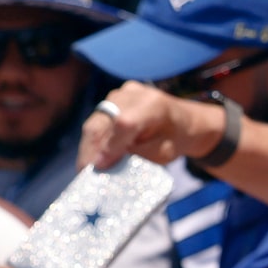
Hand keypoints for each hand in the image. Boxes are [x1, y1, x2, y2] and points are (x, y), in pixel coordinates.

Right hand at [82, 82, 222, 170]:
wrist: (183, 119)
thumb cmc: (176, 139)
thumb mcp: (163, 153)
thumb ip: (138, 156)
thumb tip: (107, 166)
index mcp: (153, 104)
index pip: (124, 123)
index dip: (109, 146)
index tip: (100, 167)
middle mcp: (133, 93)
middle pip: (103, 121)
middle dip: (91, 151)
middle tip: (84, 174)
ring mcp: (121, 93)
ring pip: (95, 121)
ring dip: (88, 147)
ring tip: (85, 169)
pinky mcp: (113, 98)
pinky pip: (97, 120)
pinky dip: (92, 141)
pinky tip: (90, 158)